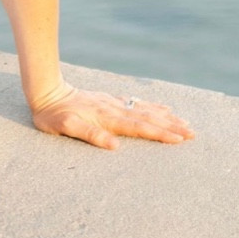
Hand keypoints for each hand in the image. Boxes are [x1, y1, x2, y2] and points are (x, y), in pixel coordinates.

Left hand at [28, 81, 194, 150]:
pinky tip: (163, 107)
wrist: (46, 91)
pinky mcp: (110, 100)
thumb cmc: (53, 115)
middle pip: (148, 118)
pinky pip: (137, 103)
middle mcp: (114, 108)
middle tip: (193, 133)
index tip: (179, 140)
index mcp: (107, 117)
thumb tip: (115, 146)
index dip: (160, 134)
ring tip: (185, 123)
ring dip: (166, 117)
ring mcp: (113, 103)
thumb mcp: (66, 128)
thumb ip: (90, 135)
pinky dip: (153, 106)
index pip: (139, 127)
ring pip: (145, 109)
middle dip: (171, 126)